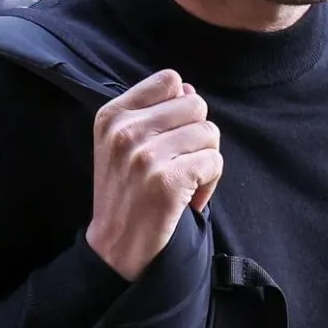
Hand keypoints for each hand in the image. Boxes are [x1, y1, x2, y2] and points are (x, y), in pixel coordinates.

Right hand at [85, 69, 222, 280]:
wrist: (115, 248)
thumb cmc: (126, 194)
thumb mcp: (124, 146)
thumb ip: (156, 113)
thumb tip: (187, 88)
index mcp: (112, 115)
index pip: (169, 80)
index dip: (181, 105)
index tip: (171, 135)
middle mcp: (125, 131)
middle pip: (196, 105)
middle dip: (198, 134)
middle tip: (182, 162)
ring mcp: (145, 155)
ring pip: (210, 133)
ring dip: (206, 160)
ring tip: (185, 182)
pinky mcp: (167, 180)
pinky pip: (214, 161)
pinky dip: (210, 183)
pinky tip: (189, 198)